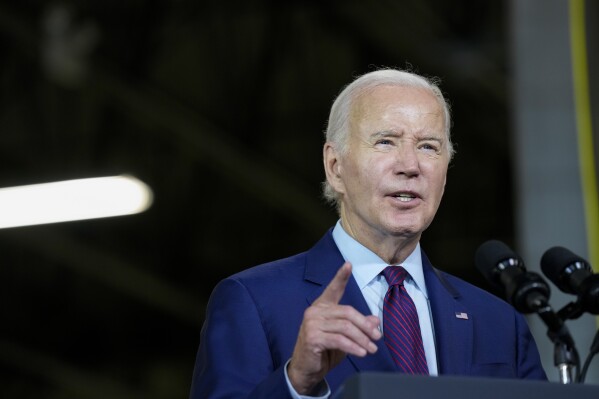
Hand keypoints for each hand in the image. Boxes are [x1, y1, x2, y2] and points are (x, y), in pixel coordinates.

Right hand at [287, 262, 381, 394]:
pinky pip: (339, 340)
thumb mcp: (345, 338)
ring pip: (345, 327)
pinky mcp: (312, 337)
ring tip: (372, 349)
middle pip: (347, 312)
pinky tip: (362, 353)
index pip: (333, 289)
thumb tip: (375, 320)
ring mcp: (312, 323)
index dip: (341, 277)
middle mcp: (315, 311)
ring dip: (362, 339)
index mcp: (322, 306)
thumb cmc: (324, 351)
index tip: (349, 264)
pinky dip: (353, 347)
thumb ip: (358, 327)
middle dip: (365, 325)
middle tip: (378, 337)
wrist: (306, 370)